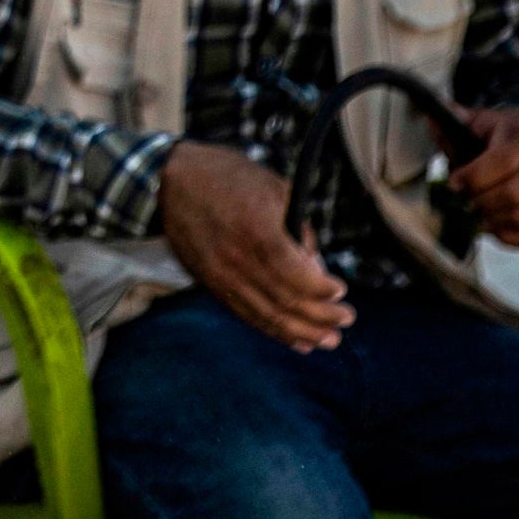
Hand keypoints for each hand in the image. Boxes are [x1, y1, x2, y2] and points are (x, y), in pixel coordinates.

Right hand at [159, 140, 354, 352]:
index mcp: (256, 229)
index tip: (341, 291)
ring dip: (301, 332)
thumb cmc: (229, 177)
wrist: (173, 180)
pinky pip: (245, 314)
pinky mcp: (210, 284)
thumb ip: (299, 229)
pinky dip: (273, 331)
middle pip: (284, 300)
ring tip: (328, 339)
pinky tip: (297, 340)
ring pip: (266, 315)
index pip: (295, 274)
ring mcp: (220, 275)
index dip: (322, 290)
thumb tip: (316, 268)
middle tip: (346, 319)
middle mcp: (236, 258)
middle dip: (320, 316)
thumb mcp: (275, 188)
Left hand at [445, 107, 518, 247]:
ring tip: (476, 214)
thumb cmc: (497, 136)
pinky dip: (511, 238)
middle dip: (480, 202)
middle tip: (464, 202)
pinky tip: (494, 226)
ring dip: (492, 221)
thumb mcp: (477, 122)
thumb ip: (453, 124)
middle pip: (514, 193)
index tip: (454, 183)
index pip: (504, 160)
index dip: (474, 177)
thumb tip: (432, 115)